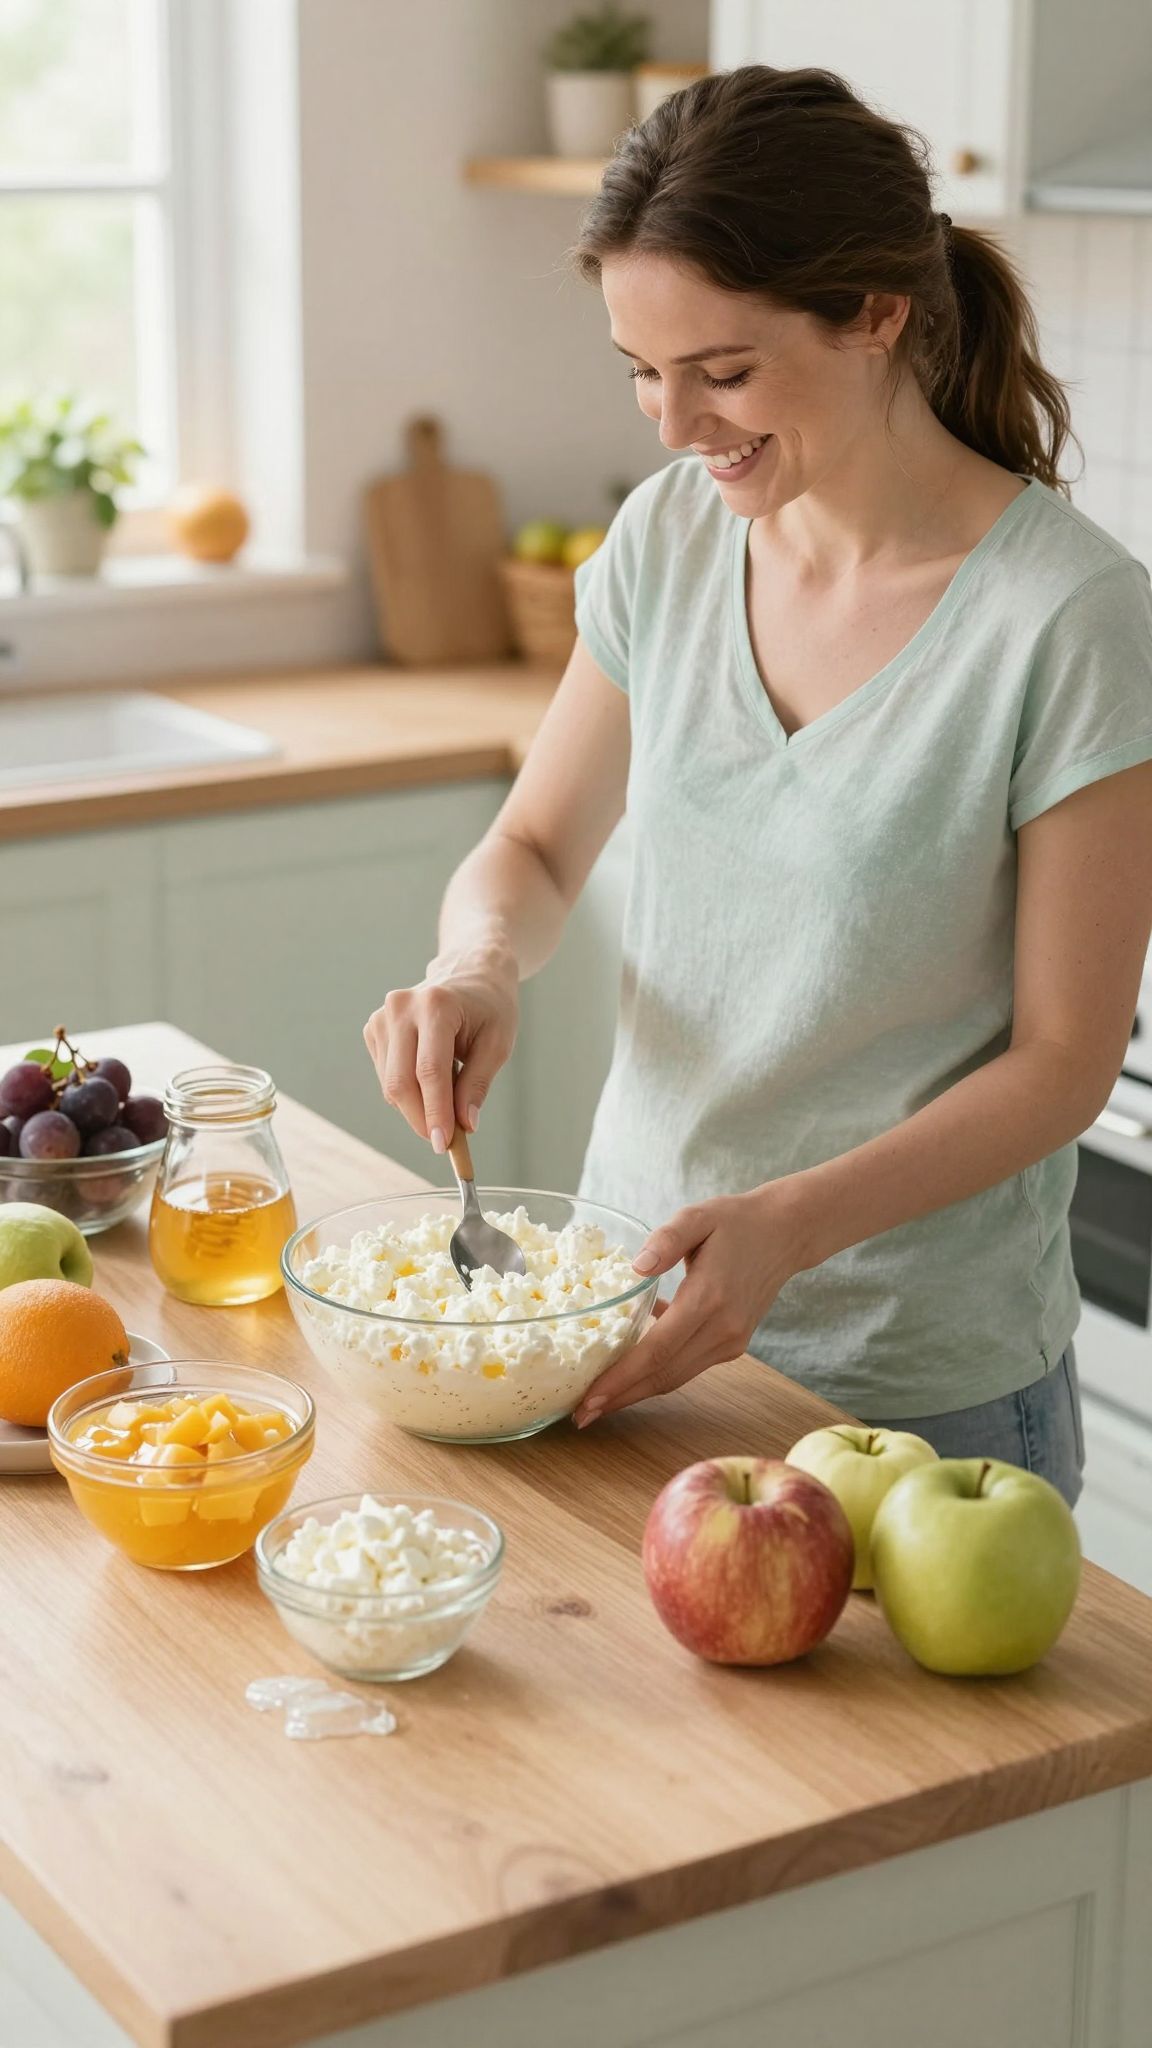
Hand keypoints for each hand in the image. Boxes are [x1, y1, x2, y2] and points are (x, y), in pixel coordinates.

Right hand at [363, 945, 518, 1151]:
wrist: (471, 975)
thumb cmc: (490, 1009)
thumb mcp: (497, 1045)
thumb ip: (477, 1084)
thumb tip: (464, 1125)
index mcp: (436, 1005)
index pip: (429, 1071)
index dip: (435, 1112)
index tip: (445, 1144)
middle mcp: (401, 1008)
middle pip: (401, 1081)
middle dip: (421, 1119)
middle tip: (445, 1142)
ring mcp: (382, 1017)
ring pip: (391, 1084)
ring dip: (416, 1108)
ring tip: (446, 1106)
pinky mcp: (374, 1029)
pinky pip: (387, 1076)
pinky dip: (408, 1093)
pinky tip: (431, 1084)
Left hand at [572, 1185, 806, 1425]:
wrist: (786, 1233)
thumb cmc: (736, 1221)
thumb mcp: (698, 1217)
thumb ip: (667, 1239)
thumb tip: (637, 1268)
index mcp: (708, 1299)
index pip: (657, 1351)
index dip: (620, 1379)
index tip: (589, 1399)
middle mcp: (722, 1329)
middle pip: (663, 1375)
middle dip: (620, 1397)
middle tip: (581, 1414)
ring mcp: (730, 1342)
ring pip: (675, 1377)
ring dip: (636, 1392)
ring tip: (598, 1402)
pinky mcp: (733, 1344)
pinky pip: (687, 1366)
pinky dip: (657, 1373)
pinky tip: (629, 1370)